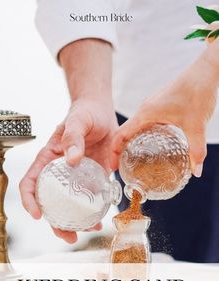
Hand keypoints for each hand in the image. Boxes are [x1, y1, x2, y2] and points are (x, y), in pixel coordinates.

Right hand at [20, 97, 117, 242]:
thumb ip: (73, 138)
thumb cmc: (84, 113)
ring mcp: (77, 178)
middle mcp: (60, 173)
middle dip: (56, 223)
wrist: (102, 112)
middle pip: (51, 203)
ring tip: (89, 230)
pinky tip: (102, 218)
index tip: (36, 215)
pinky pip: (92, 199)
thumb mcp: (76, 121)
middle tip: (68, 236)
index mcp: (48, 160)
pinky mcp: (94, 178)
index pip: (30, 183)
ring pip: (72, 206)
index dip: (29, 201)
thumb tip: (71, 160)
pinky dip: (95, 211)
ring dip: (77, 222)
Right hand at [111, 54, 218, 176]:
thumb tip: (196, 172)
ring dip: (129, 142)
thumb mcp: (196, 125)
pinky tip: (150, 145)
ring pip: (133, 127)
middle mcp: (145, 109)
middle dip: (120, 150)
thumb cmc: (198, 91)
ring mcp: (150, 106)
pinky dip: (140, 135)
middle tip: (123, 167)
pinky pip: (143, 123)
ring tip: (133, 159)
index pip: (120, 134)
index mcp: (146, 113)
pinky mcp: (158, 105)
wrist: (205, 71)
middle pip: (124, 132)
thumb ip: (196, 150)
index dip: (113, 152)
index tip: (113, 166)